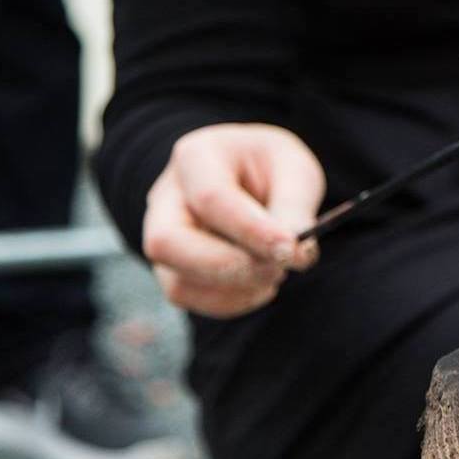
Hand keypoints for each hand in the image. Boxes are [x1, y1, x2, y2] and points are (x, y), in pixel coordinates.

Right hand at [142, 123, 325, 317]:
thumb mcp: (295, 170)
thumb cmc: (273, 168)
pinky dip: (233, 301)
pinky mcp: (172, 268)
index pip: (211, 198)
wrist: (252, 176)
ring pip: (176, 282)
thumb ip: (295, 205)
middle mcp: (166, 197)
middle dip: (229, 266)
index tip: (291, 249)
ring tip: (277, 271)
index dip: (252, 230)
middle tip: (280, 268)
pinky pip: (189, 297)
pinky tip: (263, 284)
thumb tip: (294, 252)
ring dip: (236, 289)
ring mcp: (162, 236)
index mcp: (196, 156)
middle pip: (168, 243)